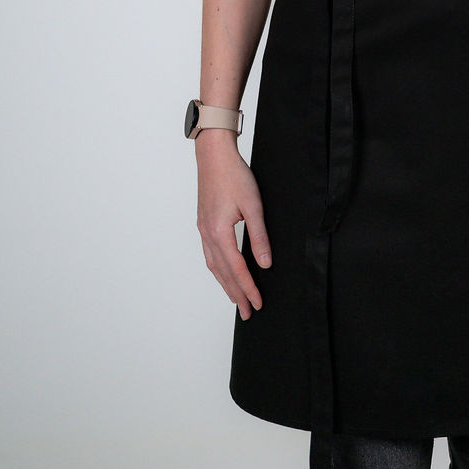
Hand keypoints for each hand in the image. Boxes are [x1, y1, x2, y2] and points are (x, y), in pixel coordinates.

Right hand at [195, 131, 272, 320]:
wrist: (214, 156)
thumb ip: (259, 236)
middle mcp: (208, 235)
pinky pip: (210, 255)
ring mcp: (203, 230)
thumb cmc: (234, 176)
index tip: (257, 303)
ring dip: (226, 284)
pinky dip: (219, 270)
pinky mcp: (204, 225)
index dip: (248, 288)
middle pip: (223, 273)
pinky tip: (225, 273)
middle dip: (236, 294)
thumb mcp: (253, 205)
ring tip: (236, 299)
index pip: (237, 269)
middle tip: (247, 313)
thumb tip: (266, 262)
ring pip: (214, 266)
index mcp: (220, 232)